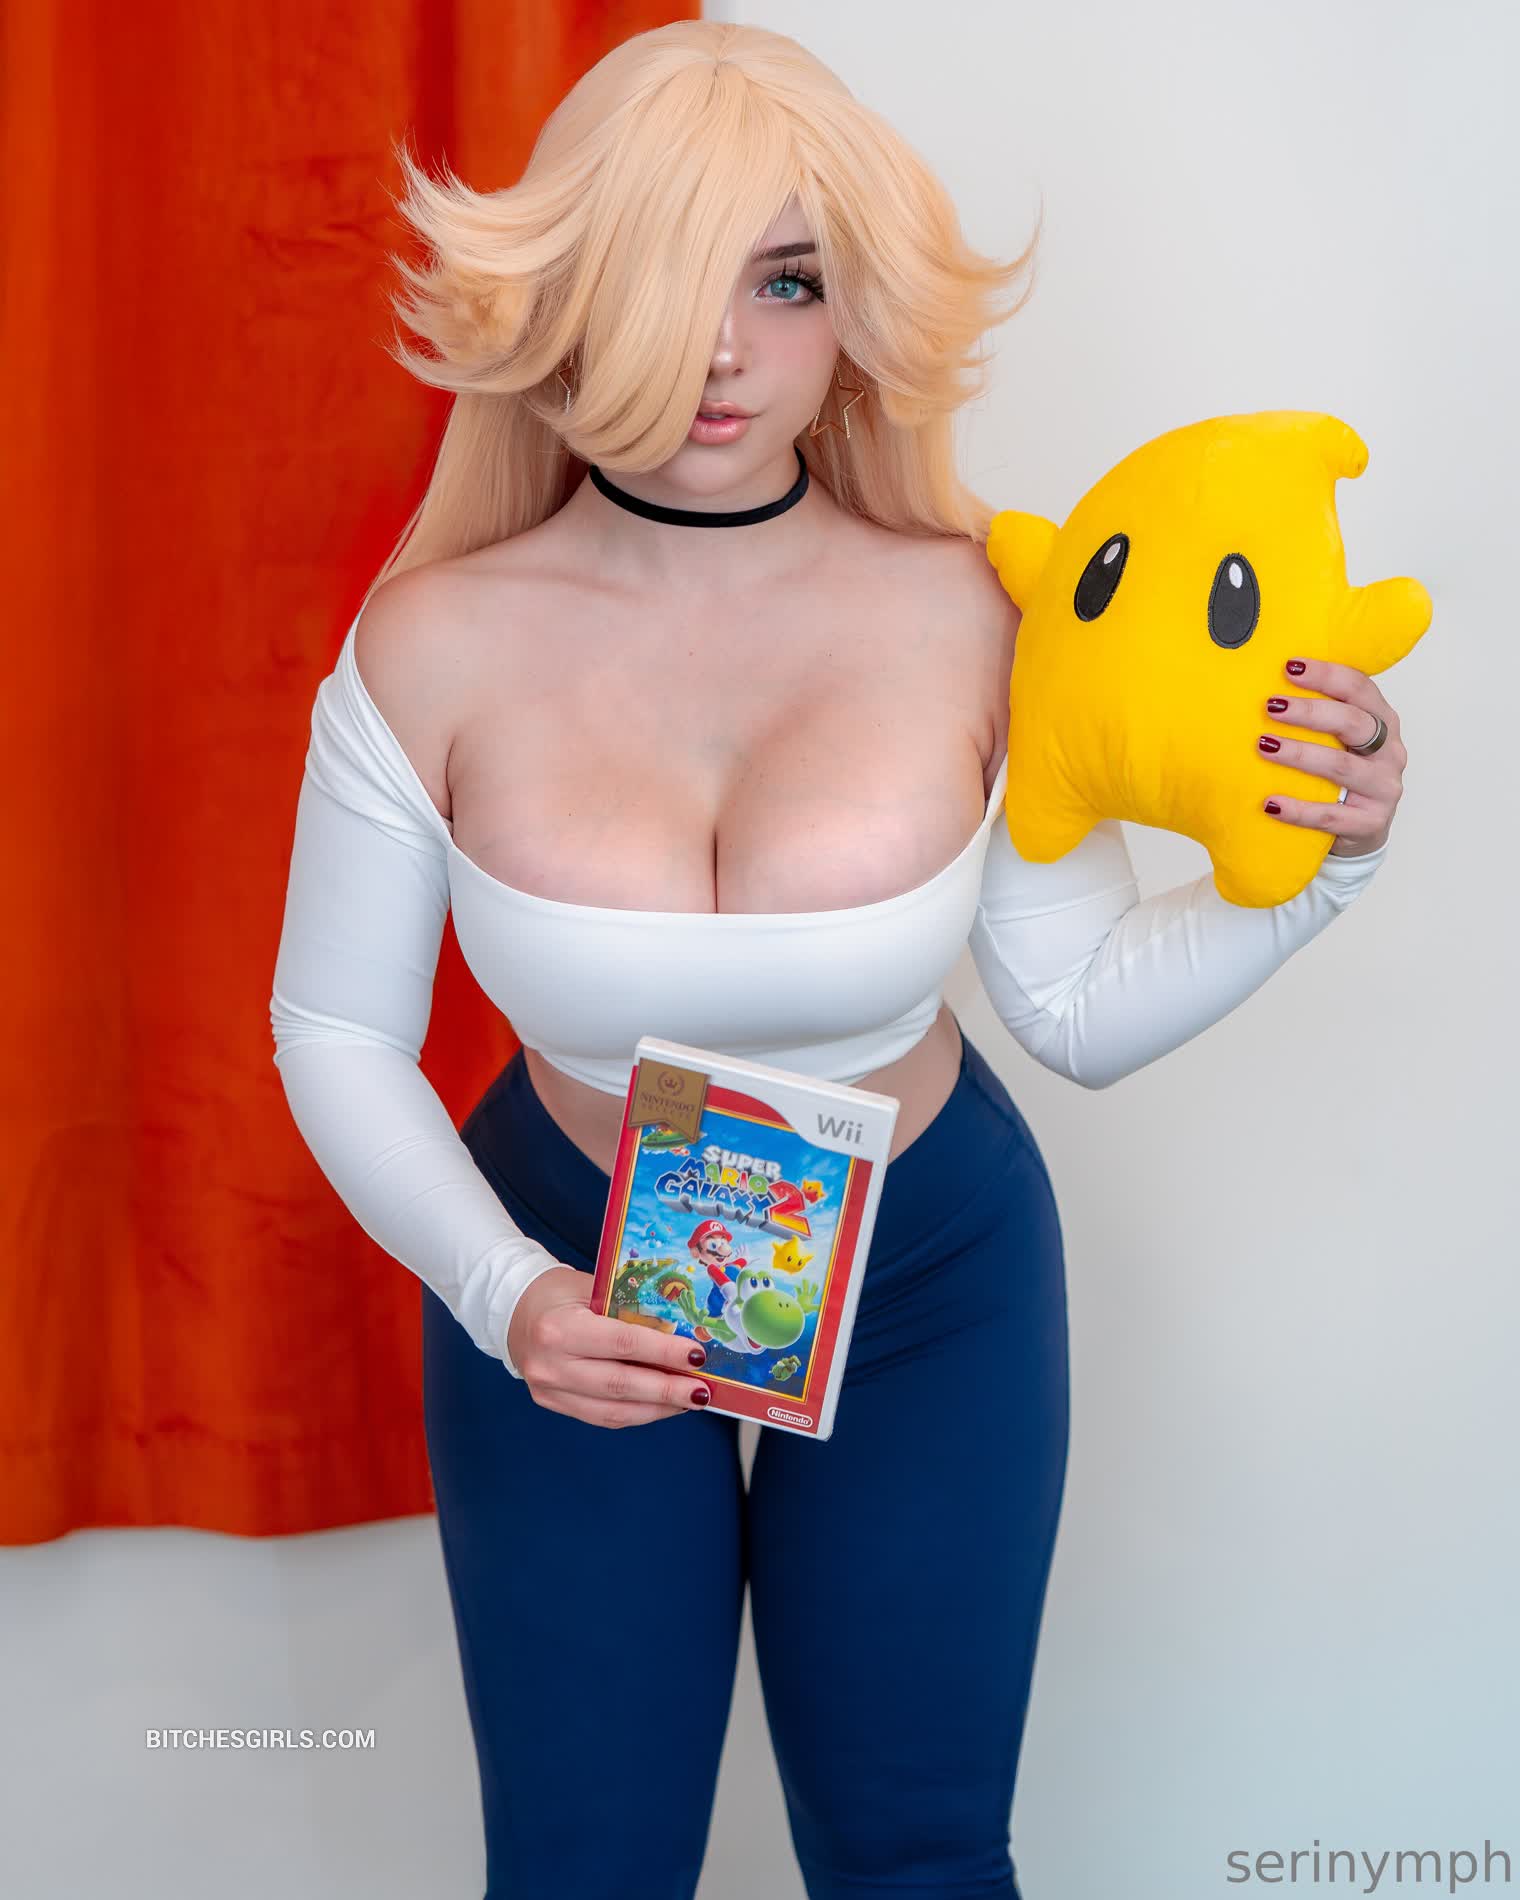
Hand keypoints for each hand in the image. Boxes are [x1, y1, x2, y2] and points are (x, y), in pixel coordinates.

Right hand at [507, 1265, 712, 1426]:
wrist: (512, 1311)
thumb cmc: (557, 1294)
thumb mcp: (593, 1289)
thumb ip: (630, 1311)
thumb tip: (679, 1334)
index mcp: (559, 1329)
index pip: (622, 1344)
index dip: (664, 1352)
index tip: (697, 1357)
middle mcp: (551, 1365)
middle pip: (621, 1385)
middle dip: (668, 1390)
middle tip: (702, 1391)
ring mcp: (549, 1391)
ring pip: (613, 1410)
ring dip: (657, 1408)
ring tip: (689, 1401)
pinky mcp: (553, 1404)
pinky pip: (602, 1416)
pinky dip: (637, 1412)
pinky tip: (661, 1405)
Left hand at [1259, 656, 1406, 858]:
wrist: (1357, 832)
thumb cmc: (1337, 777)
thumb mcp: (1335, 741)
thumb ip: (1315, 717)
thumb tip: (1261, 686)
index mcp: (1382, 721)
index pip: (1359, 689)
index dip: (1327, 675)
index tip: (1289, 667)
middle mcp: (1389, 751)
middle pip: (1353, 723)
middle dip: (1310, 711)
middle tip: (1271, 706)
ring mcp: (1384, 788)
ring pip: (1341, 766)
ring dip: (1299, 754)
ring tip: (1264, 746)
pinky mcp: (1372, 822)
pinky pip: (1331, 815)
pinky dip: (1298, 809)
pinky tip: (1271, 803)